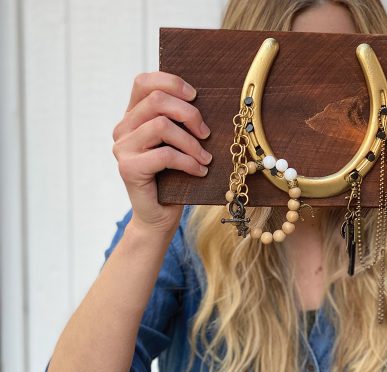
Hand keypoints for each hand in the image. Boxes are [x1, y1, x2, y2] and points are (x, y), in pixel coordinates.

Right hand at [112, 72, 211, 232]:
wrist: (158, 214)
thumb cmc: (172, 177)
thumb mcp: (176, 142)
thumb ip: (178, 121)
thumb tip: (202, 100)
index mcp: (133, 116)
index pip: (144, 82)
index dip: (171, 82)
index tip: (195, 96)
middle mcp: (122, 128)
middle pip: (156, 100)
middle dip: (189, 113)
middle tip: (206, 133)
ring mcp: (122, 148)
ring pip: (161, 126)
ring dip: (191, 142)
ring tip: (205, 158)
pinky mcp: (128, 168)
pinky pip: (165, 154)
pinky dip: (188, 162)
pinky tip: (199, 171)